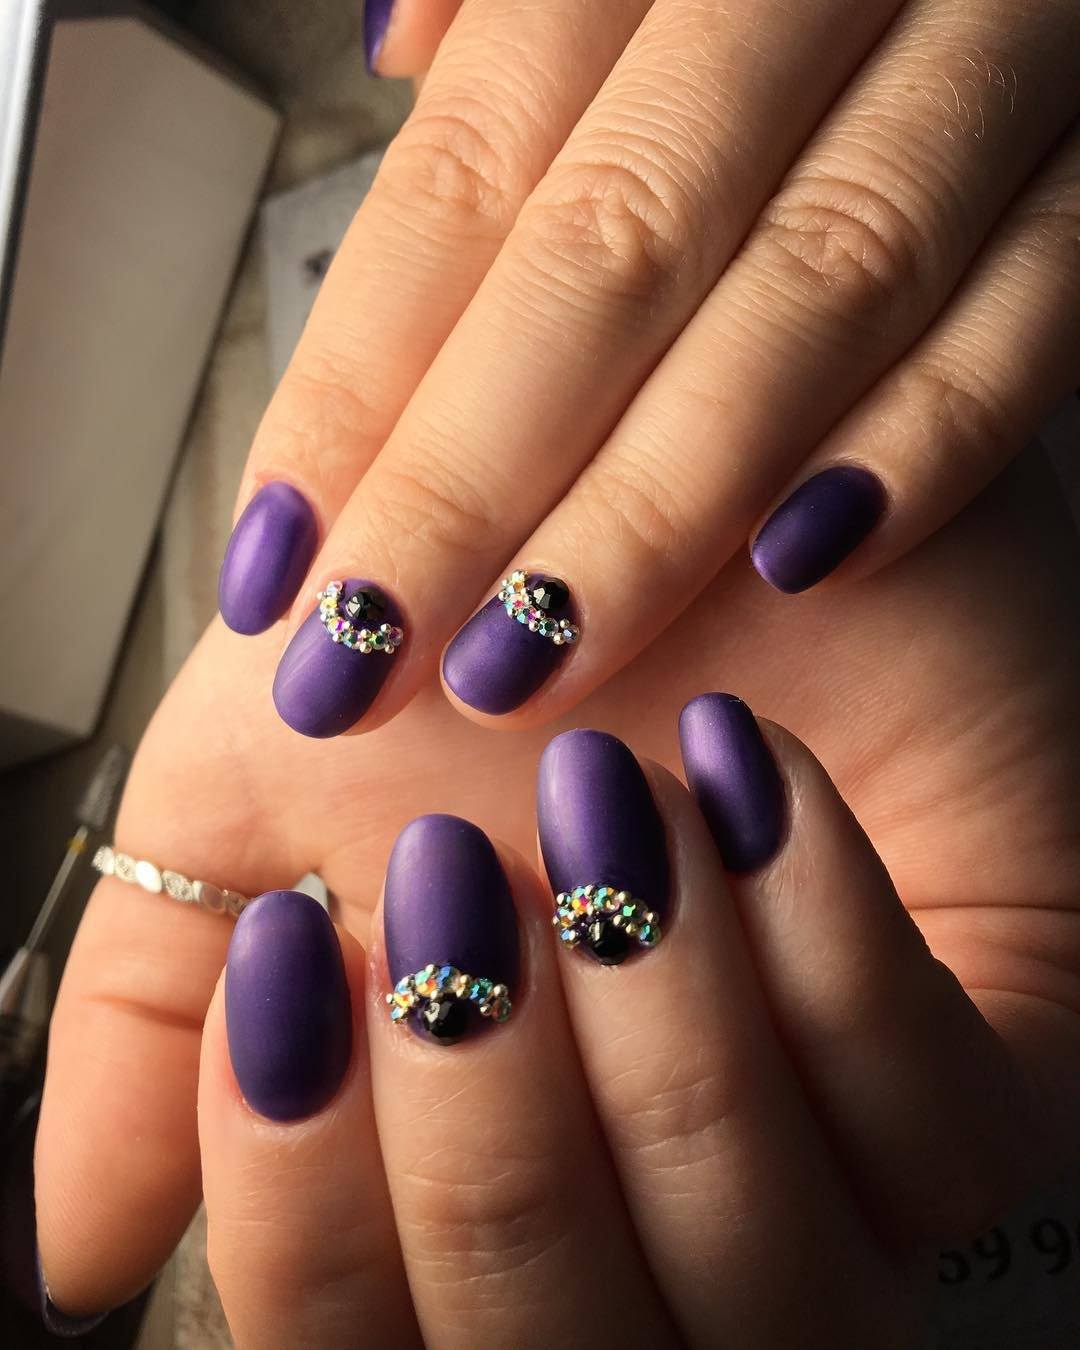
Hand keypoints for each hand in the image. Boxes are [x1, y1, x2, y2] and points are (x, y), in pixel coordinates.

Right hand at [34, 449, 1079, 1324]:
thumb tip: (66, 1248)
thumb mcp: (256, 805)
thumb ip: (153, 1020)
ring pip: (756, 1281)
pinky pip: (942, 1139)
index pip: (356, 1343)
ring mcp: (835, 1185)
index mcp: (455, 1183)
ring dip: (654, 1020)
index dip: (303, 1198)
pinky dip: (826, 950)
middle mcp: (642, 1228)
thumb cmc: (475, 656)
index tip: (304, 965)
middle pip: (545, 1341)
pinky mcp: (990, 1095)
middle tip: (457, 868)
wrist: (663, 514)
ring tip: (605, 786)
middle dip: (482, 1108)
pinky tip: (750, 778)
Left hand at [215, 0, 1079, 736]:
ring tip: (531, 659)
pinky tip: (805, 563)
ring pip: (822, 284)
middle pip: (616, 245)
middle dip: (477, 479)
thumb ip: (521, 34)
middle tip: (369, 657)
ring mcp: (990, 55)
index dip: (360, 387)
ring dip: (664, 498)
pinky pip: (1044, 297)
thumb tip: (404, 43)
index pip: (464, 179)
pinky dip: (934, 432)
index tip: (283, 568)